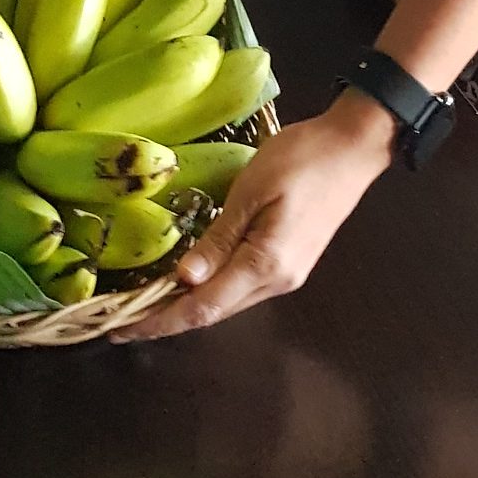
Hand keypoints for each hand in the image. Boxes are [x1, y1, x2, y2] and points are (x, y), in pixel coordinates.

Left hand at [112, 95, 396, 342]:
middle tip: (123, 320)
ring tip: (148, 303)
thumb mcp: (252, 190)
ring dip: (190, 306)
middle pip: (215, 311)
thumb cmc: (302, 159)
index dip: (161, 321)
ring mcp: (288, 274)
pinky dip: (213, 290)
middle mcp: (278, 281)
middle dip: (169, 318)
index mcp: (266, 265)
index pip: (203, 306)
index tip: (122, 330)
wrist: (356, 147)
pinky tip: (191, 281)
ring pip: (229, 301)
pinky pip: (243, 286)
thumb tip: (183, 278)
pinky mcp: (291, 261)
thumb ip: (219, 238)